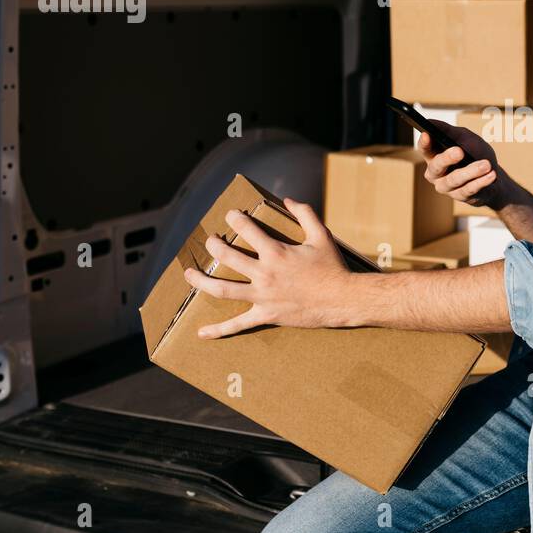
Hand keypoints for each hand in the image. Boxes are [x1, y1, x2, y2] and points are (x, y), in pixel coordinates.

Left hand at [182, 198, 355, 338]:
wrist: (343, 299)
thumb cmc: (333, 267)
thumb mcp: (321, 235)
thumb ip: (305, 214)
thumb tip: (288, 200)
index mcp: (276, 252)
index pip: (246, 230)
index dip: (235, 219)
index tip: (231, 215)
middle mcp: (264, 273)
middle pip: (228, 257)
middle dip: (214, 245)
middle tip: (210, 240)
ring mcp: (262, 296)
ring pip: (223, 289)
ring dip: (201, 281)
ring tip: (189, 273)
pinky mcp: (266, 315)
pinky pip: (238, 325)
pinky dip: (219, 330)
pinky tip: (201, 333)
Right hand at [419, 125, 504, 209]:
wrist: (492, 174)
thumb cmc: (474, 153)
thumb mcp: (464, 137)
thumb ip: (448, 131)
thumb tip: (429, 122)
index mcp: (433, 156)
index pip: (424, 149)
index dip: (424, 142)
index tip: (427, 134)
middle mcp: (435, 173)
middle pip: (436, 166)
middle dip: (447, 158)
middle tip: (460, 151)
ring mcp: (447, 187)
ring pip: (455, 179)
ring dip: (472, 171)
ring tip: (486, 165)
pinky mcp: (461, 196)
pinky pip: (470, 189)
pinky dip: (482, 181)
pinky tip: (491, 175)